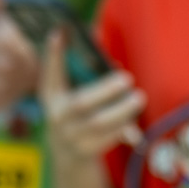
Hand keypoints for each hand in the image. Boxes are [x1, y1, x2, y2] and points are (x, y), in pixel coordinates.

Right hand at [38, 30, 143, 159]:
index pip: (50, 73)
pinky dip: (123, 129)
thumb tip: (109, 55)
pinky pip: (109, 139)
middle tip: (128, 78)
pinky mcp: (86, 151)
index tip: (59, 32)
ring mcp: (71, 136)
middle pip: (80, 103)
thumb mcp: (70, 94)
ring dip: (122, 110)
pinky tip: (134, 121)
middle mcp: (58, 116)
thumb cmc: (76, 113)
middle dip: (105, 90)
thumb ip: (86, 74)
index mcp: (52, 97)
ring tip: (138, 98)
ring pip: (99, 123)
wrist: (67, 155)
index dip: (53, 55)